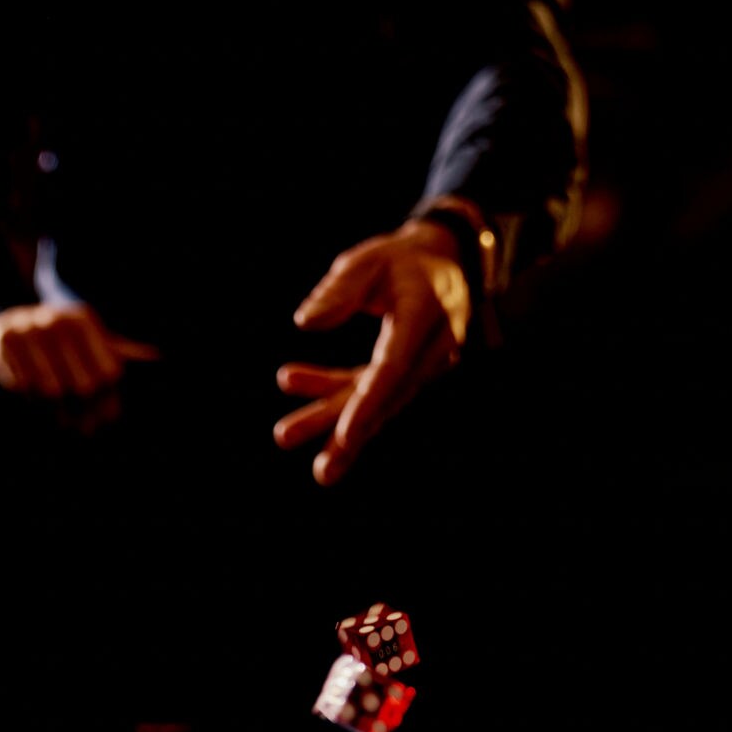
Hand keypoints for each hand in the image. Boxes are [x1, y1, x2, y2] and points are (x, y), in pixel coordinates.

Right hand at [0, 302, 159, 413]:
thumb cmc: (52, 347)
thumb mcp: (85, 343)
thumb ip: (118, 353)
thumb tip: (156, 360)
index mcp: (83, 320)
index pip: (109, 375)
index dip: (109, 406)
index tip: (103, 425)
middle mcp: (56, 319)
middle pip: (83, 387)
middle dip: (82, 415)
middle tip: (79, 431)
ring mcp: (25, 327)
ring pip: (51, 391)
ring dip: (54, 415)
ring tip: (57, 423)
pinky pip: (21, 387)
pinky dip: (27, 404)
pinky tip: (30, 407)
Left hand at [273, 220, 471, 485]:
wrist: (446, 263)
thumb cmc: (404, 258)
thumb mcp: (372, 258)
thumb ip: (340, 288)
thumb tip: (304, 322)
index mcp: (425, 316)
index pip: (394, 369)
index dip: (368, 404)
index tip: (345, 436)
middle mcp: (428, 351)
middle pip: (383, 401)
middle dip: (348, 438)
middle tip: (321, 473)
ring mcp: (417, 367)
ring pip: (373, 403)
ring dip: (331, 424)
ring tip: (285, 435)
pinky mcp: (401, 373)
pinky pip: (366, 389)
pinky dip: (329, 389)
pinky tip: (289, 379)